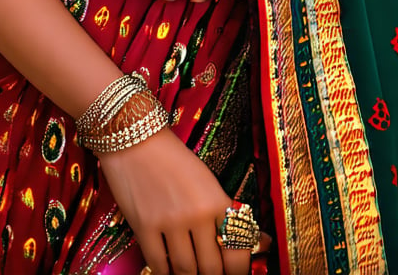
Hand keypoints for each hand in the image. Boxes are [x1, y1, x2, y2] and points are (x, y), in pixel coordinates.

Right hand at [98, 127, 256, 274]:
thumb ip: (230, 212)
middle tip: (212, 272)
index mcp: (216, 199)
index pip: (237, 250)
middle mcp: (196, 213)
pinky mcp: (144, 226)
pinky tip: (167, 267)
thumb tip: (262, 241)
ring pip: (185, 270)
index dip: (238, 271)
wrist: (135, 136)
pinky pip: (158, 264)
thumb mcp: (207, 180)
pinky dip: (164, 271)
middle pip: (212, 268)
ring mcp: (169, 221)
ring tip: (190, 271)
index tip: (235, 274)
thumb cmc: (173, 158)